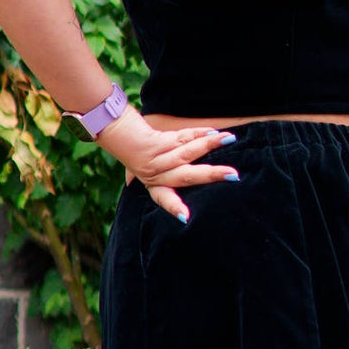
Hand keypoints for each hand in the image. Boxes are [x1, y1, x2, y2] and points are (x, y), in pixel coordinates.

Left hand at [106, 111, 237, 222]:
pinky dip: (200, 133)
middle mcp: (156, 172)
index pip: (165, 199)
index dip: (175, 207)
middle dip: (211, 175)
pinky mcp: (160, 140)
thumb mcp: (135, 172)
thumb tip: (142, 190)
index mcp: (153, 184)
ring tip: (230, 140)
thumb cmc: (130, 153)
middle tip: (233, 175)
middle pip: (187, 175)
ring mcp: (159, 155)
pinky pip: (184, 135)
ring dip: (210, 145)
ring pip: (187, 151)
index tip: (186, 217)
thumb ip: (141, 180)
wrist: (116, 131)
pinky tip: (215, 132)